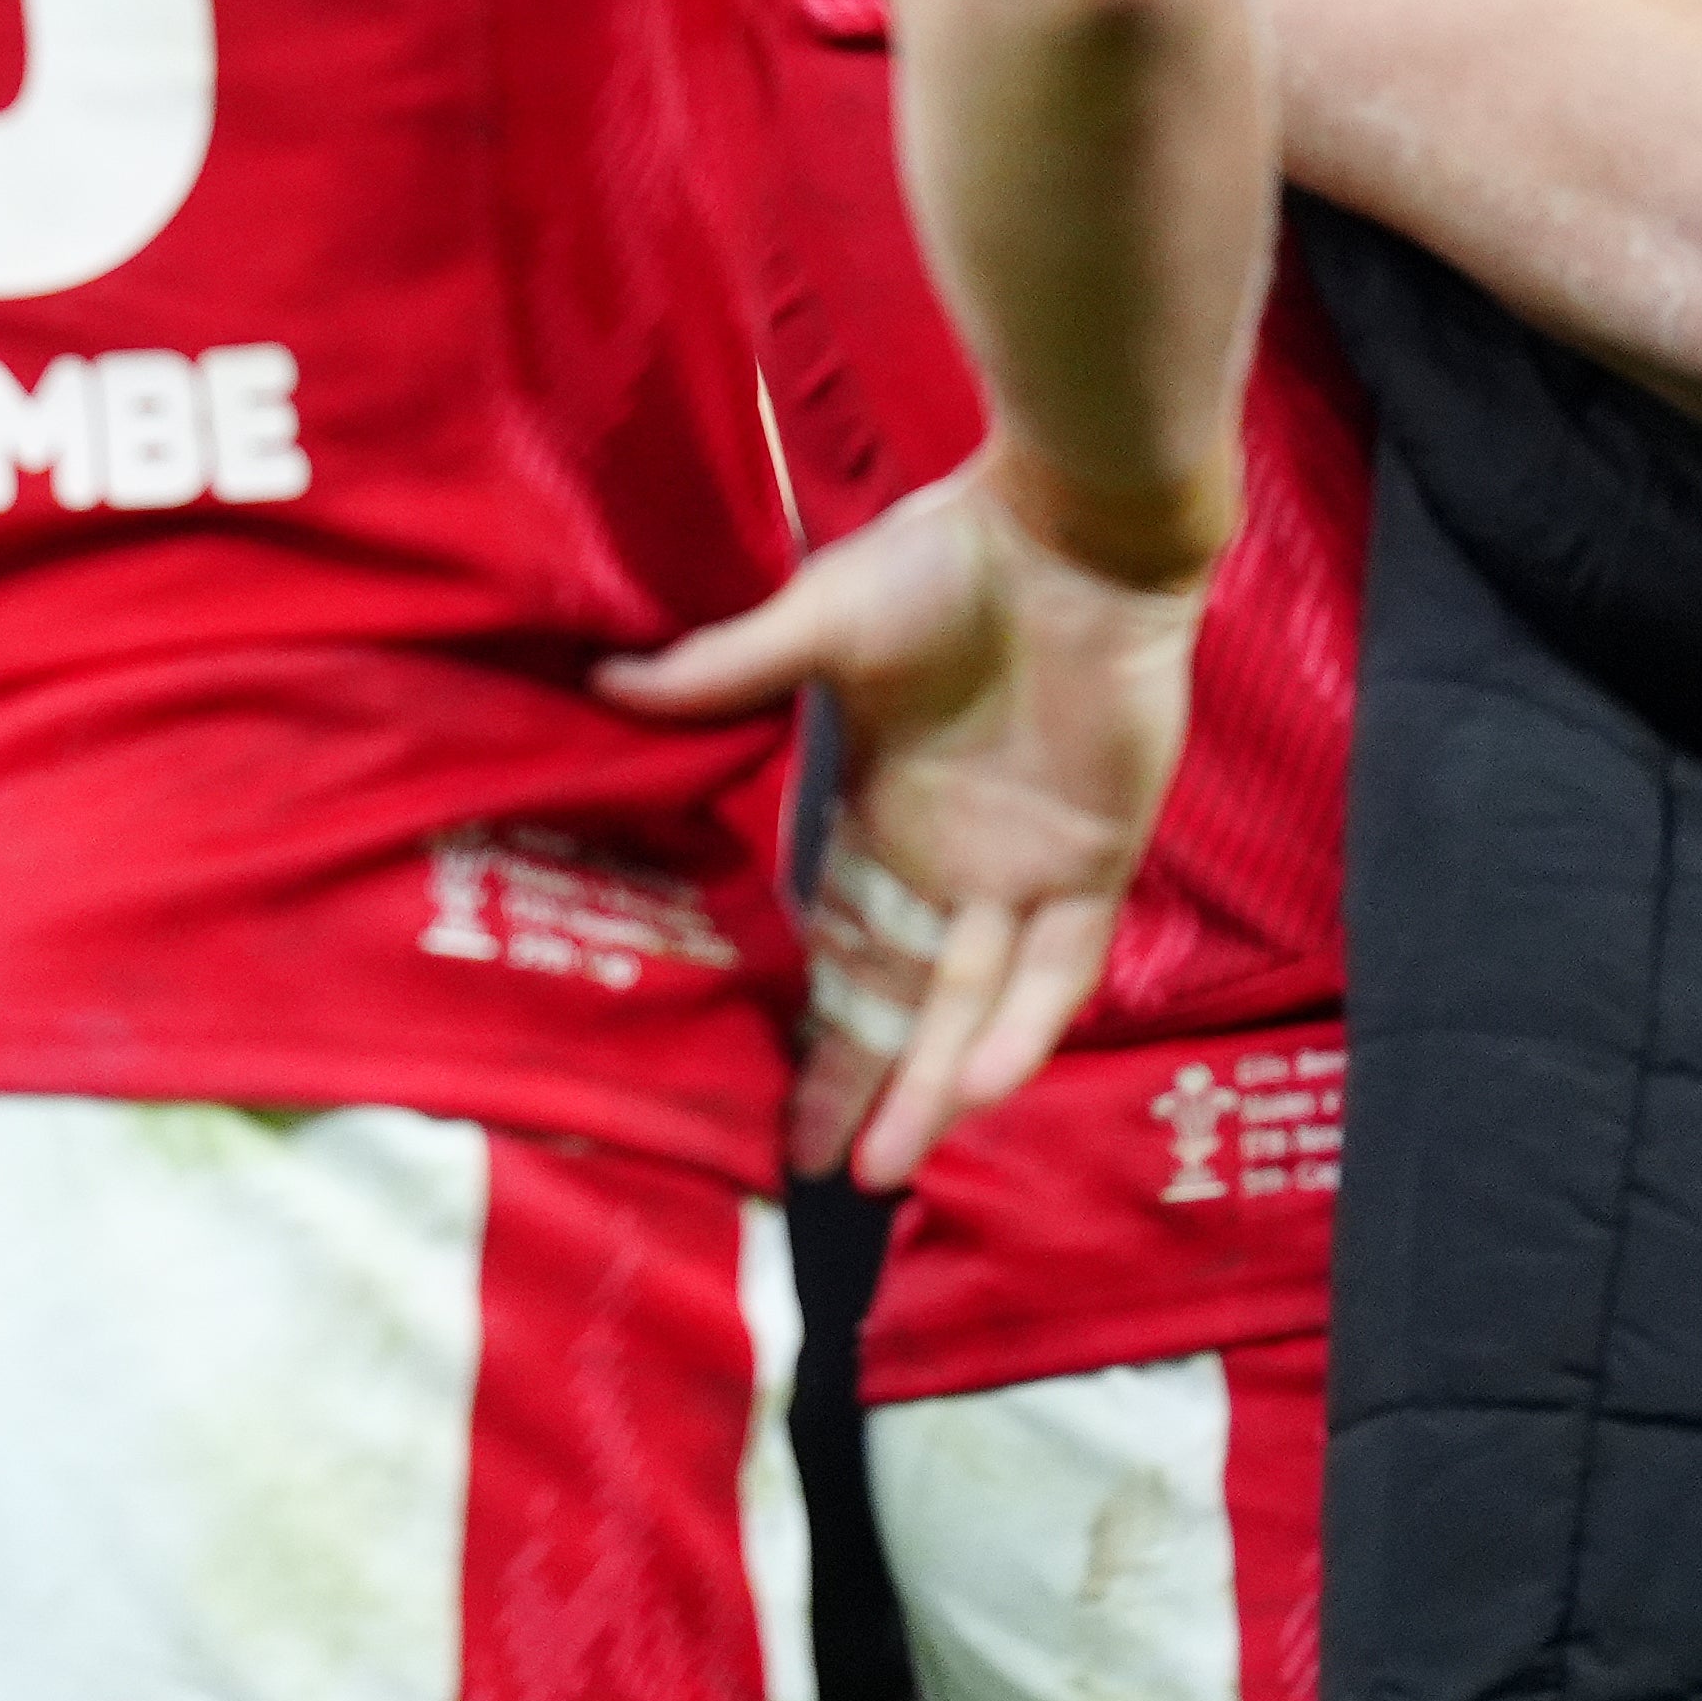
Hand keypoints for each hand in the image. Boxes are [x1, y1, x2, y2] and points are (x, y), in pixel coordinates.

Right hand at [599, 452, 1207, 1189]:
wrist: (1074, 532)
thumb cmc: (946, 562)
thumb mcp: (821, 623)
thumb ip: (730, 673)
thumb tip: (608, 686)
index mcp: (879, 809)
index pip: (836, 940)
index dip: (804, 1012)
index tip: (759, 1089)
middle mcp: (948, 858)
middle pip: (896, 997)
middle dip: (853, 1079)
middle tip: (809, 1168)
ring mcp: (1022, 866)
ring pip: (973, 1005)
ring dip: (931, 1084)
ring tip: (879, 1167)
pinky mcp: (1093, 860)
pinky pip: (1060, 966)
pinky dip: (1025, 1027)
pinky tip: (981, 1088)